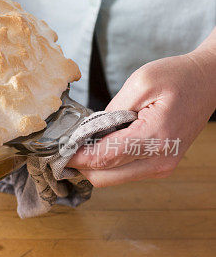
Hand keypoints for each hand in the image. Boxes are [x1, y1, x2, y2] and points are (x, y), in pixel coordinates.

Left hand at [67, 50, 215, 186]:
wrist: (208, 82)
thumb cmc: (177, 77)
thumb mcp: (140, 83)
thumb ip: (112, 110)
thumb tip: (90, 132)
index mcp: (154, 138)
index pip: (103, 158)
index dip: (75, 156)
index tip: (56, 149)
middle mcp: (160, 161)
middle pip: (103, 177)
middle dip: (81, 165)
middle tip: (65, 146)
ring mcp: (162, 167)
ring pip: (112, 179)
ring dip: (94, 165)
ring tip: (85, 141)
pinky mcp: (161, 167)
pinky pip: (124, 173)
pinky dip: (108, 163)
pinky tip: (104, 143)